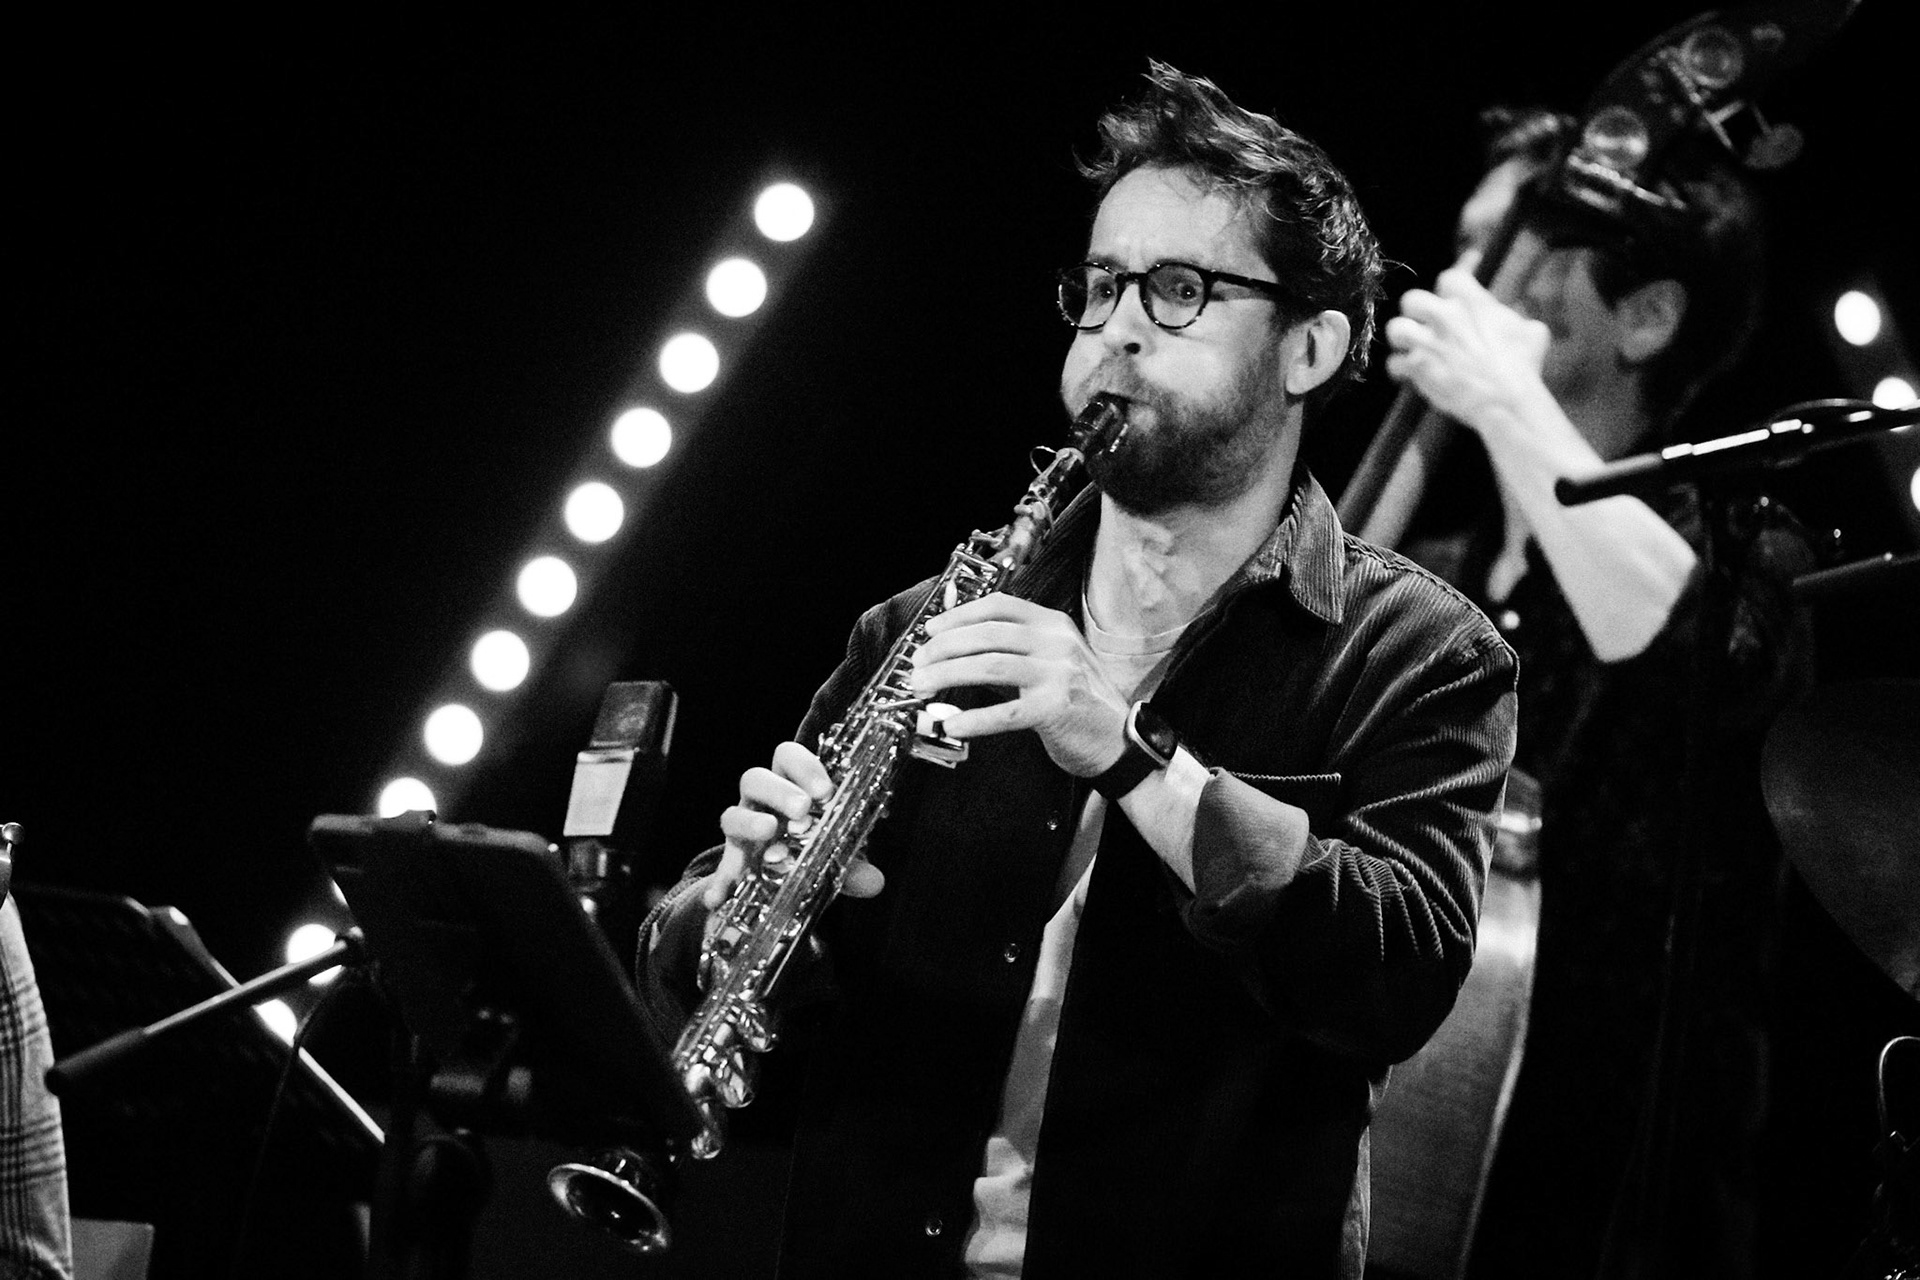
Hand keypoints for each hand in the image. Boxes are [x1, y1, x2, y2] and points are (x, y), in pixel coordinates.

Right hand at [708, 741, 885, 908]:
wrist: (778, 874)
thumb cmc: (810, 847)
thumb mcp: (833, 853)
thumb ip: (853, 866)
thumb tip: (875, 882)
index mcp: (788, 787)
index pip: (788, 757)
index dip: (804, 767)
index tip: (825, 791)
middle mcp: (760, 803)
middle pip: (755, 779)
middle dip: (779, 790)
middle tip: (802, 808)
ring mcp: (742, 830)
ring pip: (732, 815)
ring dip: (749, 822)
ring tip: (769, 831)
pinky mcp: (731, 862)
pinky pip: (720, 870)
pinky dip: (718, 883)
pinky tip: (719, 898)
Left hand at [910, 593, 1129, 777]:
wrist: (1120, 740)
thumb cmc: (1081, 703)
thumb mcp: (1051, 664)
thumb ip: (1010, 653)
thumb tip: (957, 651)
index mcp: (1053, 625)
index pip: (998, 606)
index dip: (958, 615)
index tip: (931, 629)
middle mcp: (1056, 643)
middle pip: (986, 633)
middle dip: (942, 648)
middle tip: (918, 665)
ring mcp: (1058, 674)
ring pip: (989, 665)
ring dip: (947, 675)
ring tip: (922, 687)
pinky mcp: (1056, 709)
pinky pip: (1005, 712)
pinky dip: (973, 718)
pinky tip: (951, 722)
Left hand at [1383, 252, 1551, 432]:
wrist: (1505, 400)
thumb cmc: (1522, 367)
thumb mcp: (1533, 332)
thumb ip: (1517, 318)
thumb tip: (1519, 319)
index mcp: (1472, 302)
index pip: (1450, 277)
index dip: (1451, 284)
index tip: (1452, 290)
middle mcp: (1445, 317)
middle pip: (1412, 299)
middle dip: (1416, 311)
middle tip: (1424, 324)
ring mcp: (1428, 341)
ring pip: (1396, 328)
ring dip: (1402, 339)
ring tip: (1411, 346)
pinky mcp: (1416, 367)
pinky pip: (1394, 363)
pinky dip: (1400, 370)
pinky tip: (1408, 374)